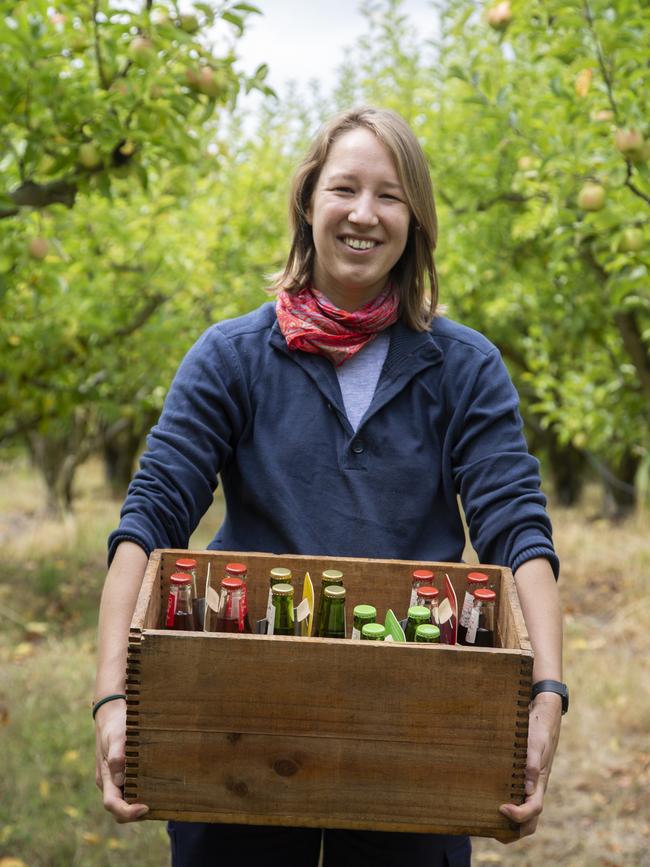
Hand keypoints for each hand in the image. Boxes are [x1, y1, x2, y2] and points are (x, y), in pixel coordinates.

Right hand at [95, 698, 148, 822]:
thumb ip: (117, 754)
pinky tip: (158, 789)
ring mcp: (115, 780)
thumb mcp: (117, 736)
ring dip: (139, 805)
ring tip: (161, 801)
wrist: (110, 715)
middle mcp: (109, 782)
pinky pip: (130, 791)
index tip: (145, 808)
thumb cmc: (115, 725)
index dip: (127, 811)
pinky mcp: (123, 774)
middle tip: (158, 807)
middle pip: (119, 809)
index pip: (112, 804)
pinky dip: (141, 795)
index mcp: (105, 777)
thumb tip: (120, 778)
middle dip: (135, 814)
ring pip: (125, 801)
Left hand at [499, 692, 561, 837]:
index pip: (534, 808)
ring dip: (509, 824)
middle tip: (492, 827)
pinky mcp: (523, 779)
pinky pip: (517, 800)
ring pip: (524, 814)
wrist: (544, 719)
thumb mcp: (535, 744)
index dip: (518, 814)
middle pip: (530, 820)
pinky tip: (488, 803)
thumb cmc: (538, 731)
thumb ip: (531, 764)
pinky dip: (507, 809)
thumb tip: (527, 788)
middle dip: (514, 831)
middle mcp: (535, 788)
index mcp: (540, 782)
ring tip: (488, 823)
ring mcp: (530, 786)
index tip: (501, 807)